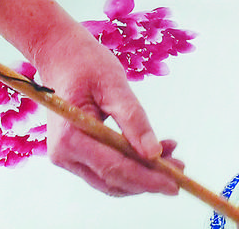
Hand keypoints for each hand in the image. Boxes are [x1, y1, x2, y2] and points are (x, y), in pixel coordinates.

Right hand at [37, 21, 183, 196]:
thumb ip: (133, 119)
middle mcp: (64, 154)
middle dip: (148, 179)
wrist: (59, 53)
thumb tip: (154, 153)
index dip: (146, 179)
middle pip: (112, 179)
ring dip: (141, 173)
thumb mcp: (114, 84)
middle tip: (179, 170)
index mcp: (70, 136)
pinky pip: (104, 167)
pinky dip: (129, 164)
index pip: (114, 168)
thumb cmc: (84, 62)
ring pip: (109, 178)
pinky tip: (152, 152)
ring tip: (171, 158)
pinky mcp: (73, 154)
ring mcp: (66, 157)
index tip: (174, 184)